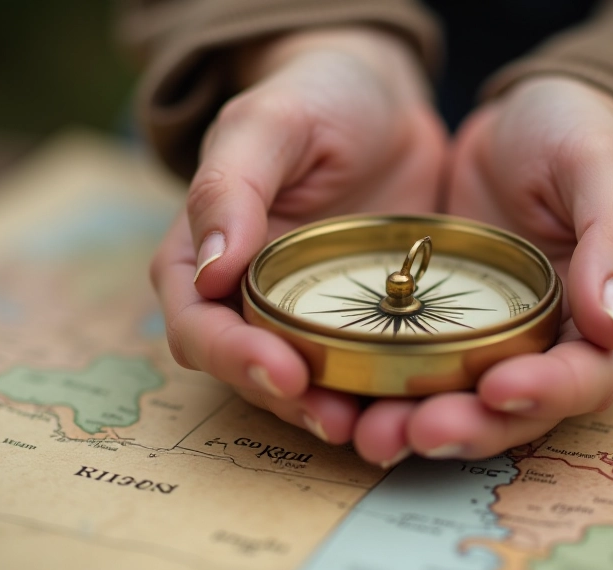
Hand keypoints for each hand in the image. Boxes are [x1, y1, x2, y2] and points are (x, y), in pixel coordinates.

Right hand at [149, 27, 446, 456]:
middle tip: (335, 419)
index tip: (282, 369)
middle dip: (289, 402)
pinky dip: (383, 394)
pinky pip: (366, 368)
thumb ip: (230, 187)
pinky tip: (413, 405)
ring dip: (336, 413)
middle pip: (252, 370)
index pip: (198, 325)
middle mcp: (246, 299)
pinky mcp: (362, 322)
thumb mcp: (268, 124)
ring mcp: (306, 316)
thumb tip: (208, 271)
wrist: (381, 100)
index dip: (234, 356)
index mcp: (202, 257)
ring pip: (308, 384)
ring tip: (377, 430)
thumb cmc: (313, 97)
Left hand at [385, 76, 612, 459]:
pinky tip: (345, 404)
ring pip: (464, 404)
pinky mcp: (446, 334)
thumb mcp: (602, 163)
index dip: (548, 392)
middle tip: (418, 432)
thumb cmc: (574, 132)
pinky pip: (418, 373)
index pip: (590, 375)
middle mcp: (558, 345)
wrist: (513, 122)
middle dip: (471, 427)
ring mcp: (499, 344)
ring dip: (420, 426)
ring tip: (373, 433)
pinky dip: (385, 393)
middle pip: (520, 411)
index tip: (499, 389)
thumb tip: (612, 324)